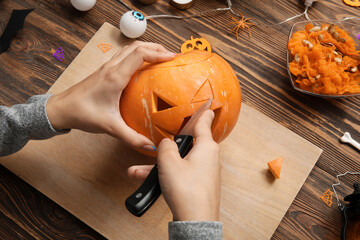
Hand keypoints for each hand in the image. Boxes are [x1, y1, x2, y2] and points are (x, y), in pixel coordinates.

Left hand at [46, 41, 175, 150]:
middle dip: (156, 47)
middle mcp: (111, 67)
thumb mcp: (110, 127)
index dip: (158, 53)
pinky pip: (124, 56)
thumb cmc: (82, 114)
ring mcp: (107, 67)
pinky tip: (142, 67)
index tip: (172, 58)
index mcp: (115, 77)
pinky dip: (137, 55)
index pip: (140, 54)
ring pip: (129, 49)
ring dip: (146, 49)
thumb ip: (131, 137)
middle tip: (171, 56)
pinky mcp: (104, 71)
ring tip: (160, 57)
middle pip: (137, 46)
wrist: (61, 109)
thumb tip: (150, 146)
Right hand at [128, 110, 221, 220]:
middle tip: (156, 148)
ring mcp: (204, 173)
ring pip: (179, 163)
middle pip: (186, 146)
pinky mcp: (199, 185)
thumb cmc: (187, 190)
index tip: (208, 107)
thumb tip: (167, 144)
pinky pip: (180, 175)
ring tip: (137, 172)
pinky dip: (166, 176)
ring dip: (159, 166)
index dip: (203, 114)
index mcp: (206, 147)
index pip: (204, 124)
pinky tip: (147, 182)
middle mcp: (209, 158)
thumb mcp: (169, 162)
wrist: (195, 220)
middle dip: (166, 149)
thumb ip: (166, 147)